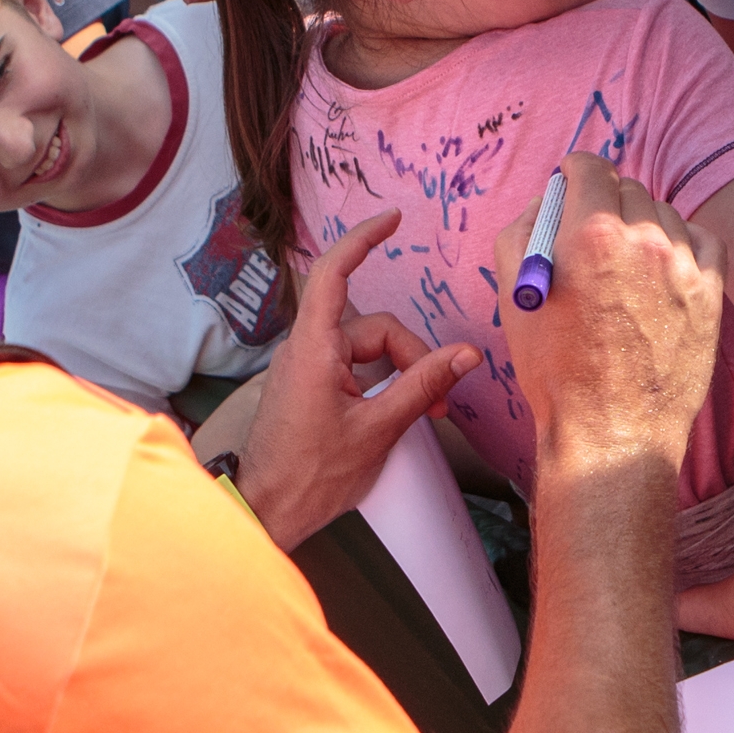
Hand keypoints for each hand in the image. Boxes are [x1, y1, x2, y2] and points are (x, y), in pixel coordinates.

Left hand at [237, 208, 481, 548]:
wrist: (268, 512)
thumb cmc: (311, 476)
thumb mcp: (378, 429)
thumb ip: (423, 386)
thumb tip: (466, 355)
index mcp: (314, 348)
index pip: (334, 274)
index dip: (362, 240)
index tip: (393, 220)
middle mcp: (307, 349)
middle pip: (374, 327)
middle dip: (413, 357)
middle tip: (439, 405)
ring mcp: (308, 368)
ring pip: (369, 350)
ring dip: (401, 374)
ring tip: (424, 414)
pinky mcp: (312, 387)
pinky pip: (355, 368)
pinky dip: (382, 383)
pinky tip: (398, 412)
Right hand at [496, 154, 724, 477]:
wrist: (611, 432)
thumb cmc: (555, 370)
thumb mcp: (513, 295)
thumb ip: (524, 229)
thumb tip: (548, 197)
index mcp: (590, 233)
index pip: (589, 166)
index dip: (574, 172)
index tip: (571, 184)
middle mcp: (642, 239)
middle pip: (627, 187)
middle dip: (606, 202)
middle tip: (593, 234)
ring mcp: (683, 265)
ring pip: (663, 213)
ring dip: (643, 226)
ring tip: (625, 267)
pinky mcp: (712, 291)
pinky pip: (700, 240)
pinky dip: (681, 246)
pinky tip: (660, 273)